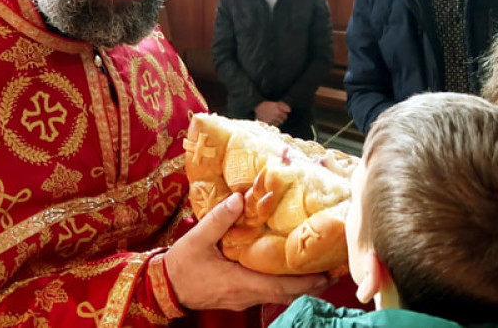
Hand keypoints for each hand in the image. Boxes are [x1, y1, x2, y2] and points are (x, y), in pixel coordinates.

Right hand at [163, 192, 329, 310]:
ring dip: (299, 284)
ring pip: (279, 294)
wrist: (164, 287)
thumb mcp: (197, 239)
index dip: (305, 282)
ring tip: (318, 267)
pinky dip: (284, 283)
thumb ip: (219, 219)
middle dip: (311, 284)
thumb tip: (239, 198)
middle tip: (333, 269)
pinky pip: (268, 292)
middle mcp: (247, 294)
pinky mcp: (240, 296)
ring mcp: (244, 298)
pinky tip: (289, 268)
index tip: (326, 274)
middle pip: (286, 294)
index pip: (280, 287)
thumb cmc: (182, 265)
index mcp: (239, 282)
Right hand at [254, 101, 290, 126]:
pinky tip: (270, 120)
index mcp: (278, 111)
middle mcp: (275, 116)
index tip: (281, 114)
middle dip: (280, 118)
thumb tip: (289, 110)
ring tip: (273, 118)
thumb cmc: (266, 104)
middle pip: (282, 120)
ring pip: (278, 123)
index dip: (283, 115)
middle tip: (277, 116)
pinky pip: (272, 125)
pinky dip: (272, 124)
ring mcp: (271, 120)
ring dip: (277, 121)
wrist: (256, 106)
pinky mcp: (267, 123)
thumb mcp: (275, 103)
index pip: (285, 116)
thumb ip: (283, 106)